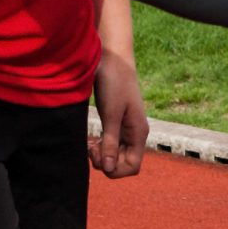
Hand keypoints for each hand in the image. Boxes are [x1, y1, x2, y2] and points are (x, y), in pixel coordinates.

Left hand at [91, 48, 147, 178]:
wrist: (112, 59)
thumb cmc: (114, 83)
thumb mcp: (111, 114)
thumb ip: (110, 142)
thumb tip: (108, 168)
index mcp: (138, 133)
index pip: (132, 166)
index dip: (115, 169)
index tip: (99, 155)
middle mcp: (134, 134)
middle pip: (123, 163)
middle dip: (106, 162)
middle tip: (91, 148)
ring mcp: (125, 129)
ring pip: (115, 156)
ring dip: (101, 155)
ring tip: (90, 143)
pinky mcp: (116, 123)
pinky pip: (110, 145)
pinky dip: (100, 147)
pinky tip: (91, 140)